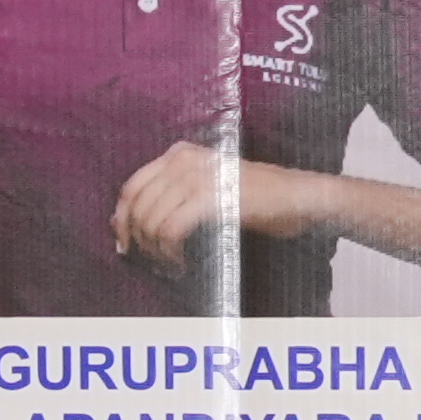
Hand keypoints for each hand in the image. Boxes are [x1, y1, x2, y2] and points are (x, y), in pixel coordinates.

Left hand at [108, 138, 294, 284]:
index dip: (122, 219)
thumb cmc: (259, 199)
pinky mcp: (209, 198)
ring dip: (156, 251)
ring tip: (172, 265)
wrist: (298, 197)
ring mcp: (196, 177)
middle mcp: (183, 160)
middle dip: (138, 240)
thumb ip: (170, 198)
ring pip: (152, 220)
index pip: (131, 186)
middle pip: (138, 205)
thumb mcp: (208, 189)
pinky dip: (171, 252)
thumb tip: (124, 222)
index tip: (125, 244)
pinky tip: (182, 264)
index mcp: (179, 154)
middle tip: (152, 262)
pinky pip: (171, 230)